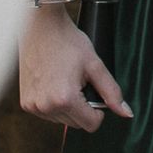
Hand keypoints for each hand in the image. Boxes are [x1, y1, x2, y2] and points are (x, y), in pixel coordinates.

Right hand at [20, 5, 130, 129]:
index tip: (93, 90)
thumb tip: (127, 113)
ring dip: (68, 106)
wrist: (41, 27)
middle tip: (78, 81)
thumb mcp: (95, 65)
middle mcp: (46, 107)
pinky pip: (48, 114)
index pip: (91, 125)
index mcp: (65, 99)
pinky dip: (54, 104)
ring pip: (62, 120)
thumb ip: (112, 92)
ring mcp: (33, 106)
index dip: (99, 110)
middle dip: (83, 107)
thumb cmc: (68, 42)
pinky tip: (53, 83)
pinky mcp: (25, 103)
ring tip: (64, 80)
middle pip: (77, 124)